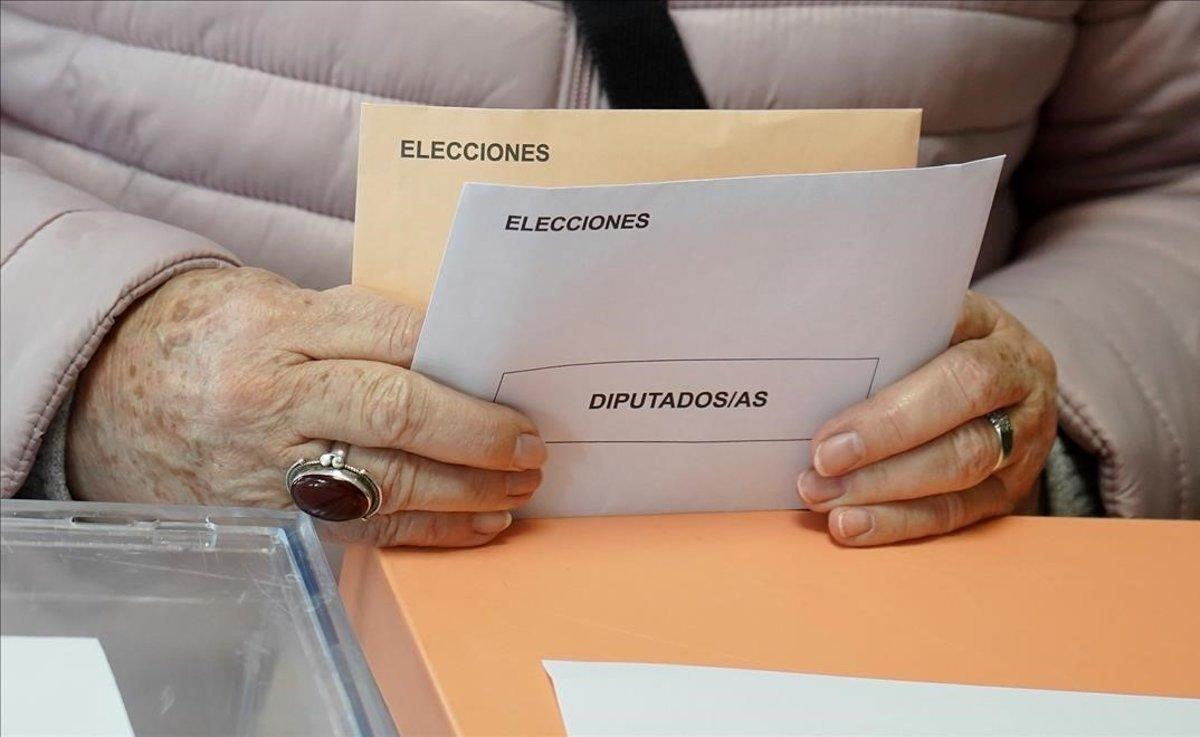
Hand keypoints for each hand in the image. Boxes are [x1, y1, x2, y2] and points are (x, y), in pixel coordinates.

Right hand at [68, 267, 545, 546]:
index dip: (460, 354)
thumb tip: (450, 347)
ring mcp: (265, 464)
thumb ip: (351, 322)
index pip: (391, 331)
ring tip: (519, 487)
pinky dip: (430, 528)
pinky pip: (363, 528)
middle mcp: (270, 395)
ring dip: (469, 490)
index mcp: (277, 325)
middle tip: (531, 442)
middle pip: (397, 408)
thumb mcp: (267, 301)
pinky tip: (476, 523)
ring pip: (388, 481)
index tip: (511, 368)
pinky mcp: (267, 516)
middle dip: (478, 430)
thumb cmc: (202, 336)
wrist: (100, 393)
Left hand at [798, 291, 1056, 544]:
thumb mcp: (933, 316)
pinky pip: (955, 514)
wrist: (1008, 369)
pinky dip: (899, 522)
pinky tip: (854, 526)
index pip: (960, 376)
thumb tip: (818, 358)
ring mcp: (1022, 446)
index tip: (831, 433)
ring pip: (959, 478)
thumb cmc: (947, 336)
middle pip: (962, 435)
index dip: (895, 412)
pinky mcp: (1009, 491)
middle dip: (883, 457)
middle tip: (821, 470)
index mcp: (1000, 339)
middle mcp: (1022, 391)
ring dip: (884, 495)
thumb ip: (890, 332)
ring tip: (825, 500)